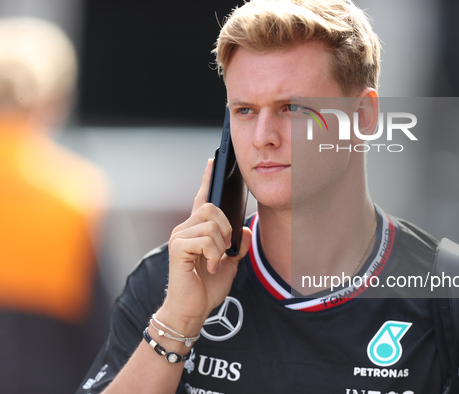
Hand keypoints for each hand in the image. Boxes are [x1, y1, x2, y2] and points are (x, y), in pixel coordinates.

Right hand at [158, 159, 251, 335]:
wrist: (192, 310)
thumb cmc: (206, 288)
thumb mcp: (229, 265)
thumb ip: (237, 247)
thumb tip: (246, 229)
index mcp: (196, 229)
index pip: (202, 198)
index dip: (208, 180)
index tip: (213, 161)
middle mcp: (185, 229)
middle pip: (210, 207)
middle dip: (225, 227)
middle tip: (224, 249)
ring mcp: (179, 237)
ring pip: (211, 225)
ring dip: (220, 246)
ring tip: (213, 262)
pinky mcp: (177, 248)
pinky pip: (205, 240)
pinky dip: (213, 255)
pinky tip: (208, 267)